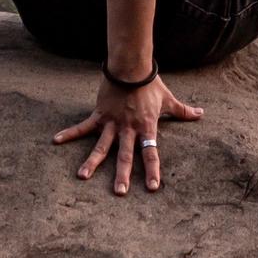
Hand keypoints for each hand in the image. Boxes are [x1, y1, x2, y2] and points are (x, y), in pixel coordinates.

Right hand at [53, 72, 203, 193]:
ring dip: (92, 162)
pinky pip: (83, 127)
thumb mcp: (168, 99)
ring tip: (82, 176)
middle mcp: (128, 128)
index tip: (152, 188)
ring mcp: (112, 122)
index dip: (152, 170)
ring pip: (102, 146)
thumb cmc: (151, 83)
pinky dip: (70, 134)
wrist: (131, 65)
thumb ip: (183, 111)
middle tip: (119, 193)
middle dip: (121, 175)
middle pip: (125, 155)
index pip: (151, 153)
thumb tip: (201, 115)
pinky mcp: (99, 114)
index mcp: (146, 127)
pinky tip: (56, 141)